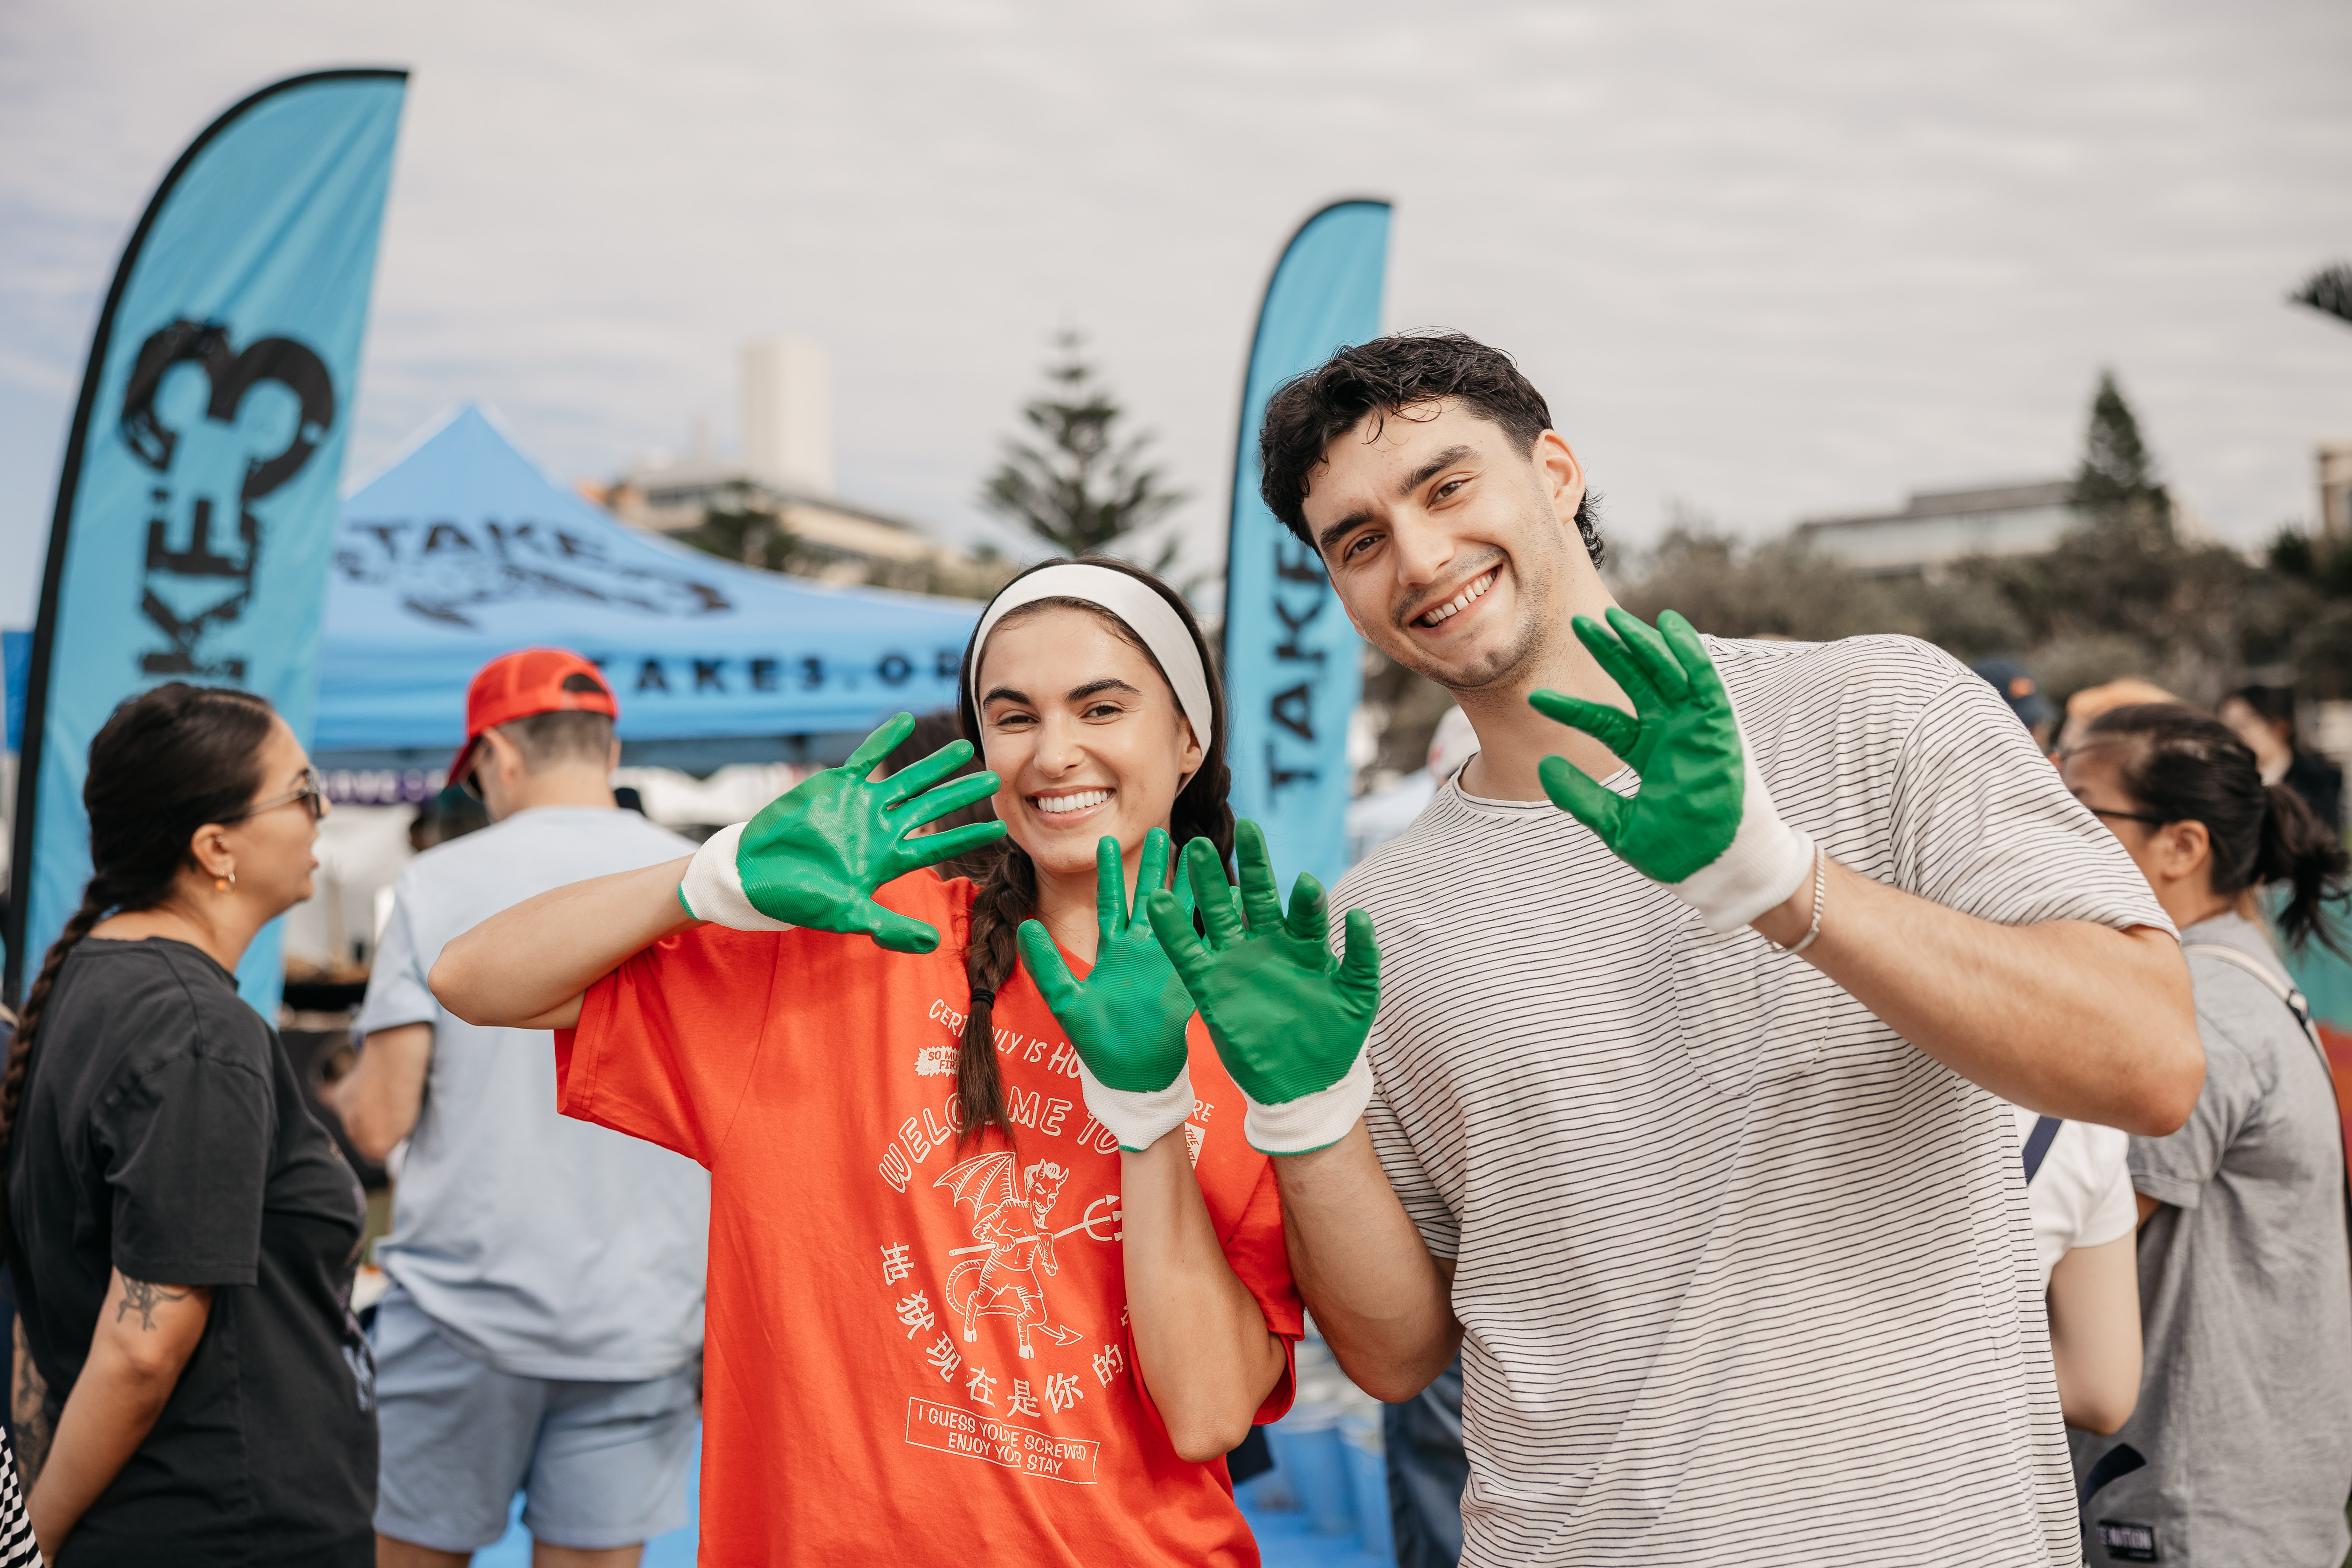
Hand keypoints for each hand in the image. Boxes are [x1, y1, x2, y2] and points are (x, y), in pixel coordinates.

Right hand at [677, 712, 1005, 952]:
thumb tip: (932, 944)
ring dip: (935, 765)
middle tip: (996, 776)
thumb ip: (890, 927)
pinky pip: (866, 757)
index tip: (1001, 826)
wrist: (756, 874)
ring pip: (907, 779)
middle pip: (932, 806)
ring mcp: (860, 805)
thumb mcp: (848, 915)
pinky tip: (907, 720)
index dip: (969, 835)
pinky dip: (885, 739)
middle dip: (962, 792)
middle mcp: (881, 828)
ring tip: (965, 747)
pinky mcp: (835, 786)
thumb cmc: (800, 898)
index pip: (938, 844)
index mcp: (888, 858)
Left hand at [1019, 831, 1199, 1150]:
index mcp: (1114, 952)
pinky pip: (1203, 940)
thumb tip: (1023, 927)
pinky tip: (1227, 892)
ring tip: (1196, 848)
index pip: (1112, 902)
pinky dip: (1215, 918)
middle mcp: (1143, 950)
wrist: (1136, 1077)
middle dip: (1154, 864)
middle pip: (1149, 897)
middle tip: (1159, 830)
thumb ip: (1046, 966)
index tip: (1107, 839)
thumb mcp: (1067, 1003)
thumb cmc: (1100, 1045)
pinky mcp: (1191, 975)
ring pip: (1178, 911)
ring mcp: (1170, 960)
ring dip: (1186, 882)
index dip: (1110, 872)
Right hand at [1145, 820, 1380, 1154]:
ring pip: (1219, 913)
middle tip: (1247, 826)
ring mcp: (1238, 962)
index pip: (1305, 911)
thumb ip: (1363, 957)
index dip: (1305, 898)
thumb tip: (1360, 913)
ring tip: (1194, 845)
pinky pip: (1187, 953)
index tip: (1305, 883)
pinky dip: (1173, 930)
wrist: (1302, 1084)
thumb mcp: (1359, 998)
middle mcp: (1270, 945)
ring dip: (1206, 883)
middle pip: (1258, 896)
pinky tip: (1158, 902)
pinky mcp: (1210, 986)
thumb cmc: (1335, 1038)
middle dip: (1252, 864)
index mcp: (1305, 945)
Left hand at [1530, 608, 1811, 932]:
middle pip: (1634, 682)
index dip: (1570, 707)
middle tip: (1576, 623)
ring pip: (1664, 672)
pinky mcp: (1721, 726)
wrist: (1722, 871)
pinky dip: (1688, 652)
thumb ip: (1582, 797)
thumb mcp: (1618, 826)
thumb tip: (1545, 767)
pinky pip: (1704, 680)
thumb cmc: (1679, 854)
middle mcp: (1670, 733)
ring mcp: (1695, 727)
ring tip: (1610, 618)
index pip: (1602, 721)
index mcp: (1647, 753)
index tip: (1534, 698)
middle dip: (1608, 651)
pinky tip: (1667, 624)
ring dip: (1640, 643)